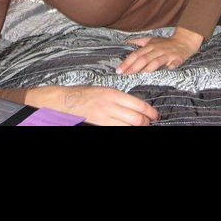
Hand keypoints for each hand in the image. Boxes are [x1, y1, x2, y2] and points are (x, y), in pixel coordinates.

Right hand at [25, 85, 159, 126]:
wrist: (66, 101)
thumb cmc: (85, 94)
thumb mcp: (104, 90)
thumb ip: (119, 98)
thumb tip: (136, 106)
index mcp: (113, 94)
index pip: (139, 105)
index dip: (151, 112)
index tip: (155, 115)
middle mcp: (110, 106)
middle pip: (137, 119)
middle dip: (146, 123)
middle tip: (149, 122)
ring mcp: (104, 118)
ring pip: (129, 127)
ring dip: (137, 128)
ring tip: (139, 127)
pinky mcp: (100, 125)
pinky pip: (117, 131)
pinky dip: (125, 131)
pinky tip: (126, 129)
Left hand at [116, 27, 203, 74]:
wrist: (183, 41)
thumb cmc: (166, 43)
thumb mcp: (151, 40)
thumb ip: (139, 41)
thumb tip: (127, 41)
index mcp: (149, 46)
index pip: (136, 54)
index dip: (127, 62)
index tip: (119, 70)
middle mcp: (156, 50)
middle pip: (143, 59)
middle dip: (132, 67)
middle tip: (124, 75)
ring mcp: (166, 55)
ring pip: (154, 62)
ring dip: (146, 70)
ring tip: (137, 76)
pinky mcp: (175, 59)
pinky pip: (169, 65)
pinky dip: (164, 69)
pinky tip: (159, 75)